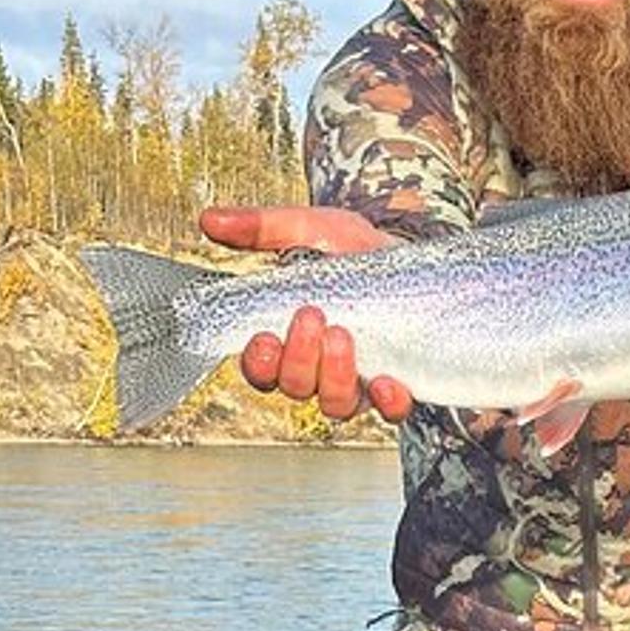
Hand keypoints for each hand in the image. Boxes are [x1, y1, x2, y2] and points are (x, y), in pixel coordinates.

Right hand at [199, 205, 413, 422]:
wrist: (418, 260)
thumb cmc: (358, 251)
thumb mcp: (311, 229)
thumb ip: (262, 228)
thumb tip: (211, 220)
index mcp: (289, 338)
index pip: (260, 368)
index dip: (258, 362)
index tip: (263, 337)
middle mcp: (320, 367)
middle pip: (295, 386)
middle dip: (299, 356)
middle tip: (311, 316)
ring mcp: (359, 379)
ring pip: (336, 403)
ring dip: (334, 375)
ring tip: (341, 335)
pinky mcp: (399, 385)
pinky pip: (391, 410)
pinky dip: (387, 402)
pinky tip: (386, 383)